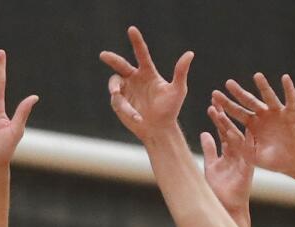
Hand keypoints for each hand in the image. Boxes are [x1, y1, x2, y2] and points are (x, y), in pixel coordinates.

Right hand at [100, 26, 193, 141]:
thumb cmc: (170, 110)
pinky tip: (137, 118)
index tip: (132, 29)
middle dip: (112, 59)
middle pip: (120, 65)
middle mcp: (134, 79)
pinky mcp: (119, 103)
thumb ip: (181, 72)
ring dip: (116, 91)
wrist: (160, 130)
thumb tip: (190, 53)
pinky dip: (127, 110)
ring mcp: (126, 91)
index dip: (137, 42)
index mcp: (147, 72)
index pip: (141, 54)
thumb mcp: (178, 91)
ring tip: (117, 96)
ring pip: (115, 85)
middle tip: (103, 55)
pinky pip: (118, 103)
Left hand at [201, 105, 254, 216]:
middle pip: (232, 130)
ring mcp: (244, 160)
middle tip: (218, 98)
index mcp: (230, 152)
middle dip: (225, 115)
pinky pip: (249, 154)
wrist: (227, 207)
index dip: (218, 117)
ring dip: (232, 125)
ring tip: (223, 112)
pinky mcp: (248, 169)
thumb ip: (209, 150)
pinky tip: (245, 131)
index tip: (212, 103)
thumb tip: (204, 133)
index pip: (224, 130)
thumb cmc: (219, 190)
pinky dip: (247, 143)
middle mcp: (239, 153)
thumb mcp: (211, 165)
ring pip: (239, 139)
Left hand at [212, 73, 294, 178]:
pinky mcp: (292, 113)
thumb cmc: (275, 161)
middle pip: (249, 101)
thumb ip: (240, 147)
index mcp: (253, 125)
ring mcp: (278, 113)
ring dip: (263, 86)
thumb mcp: (253, 157)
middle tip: (228, 83)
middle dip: (238, 93)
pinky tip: (285, 78)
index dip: (226, 106)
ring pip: (268, 97)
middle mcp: (264, 116)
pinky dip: (289, 89)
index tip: (214, 98)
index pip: (237, 113)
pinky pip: (290, 99)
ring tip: (257, 76)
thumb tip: (227, 132)